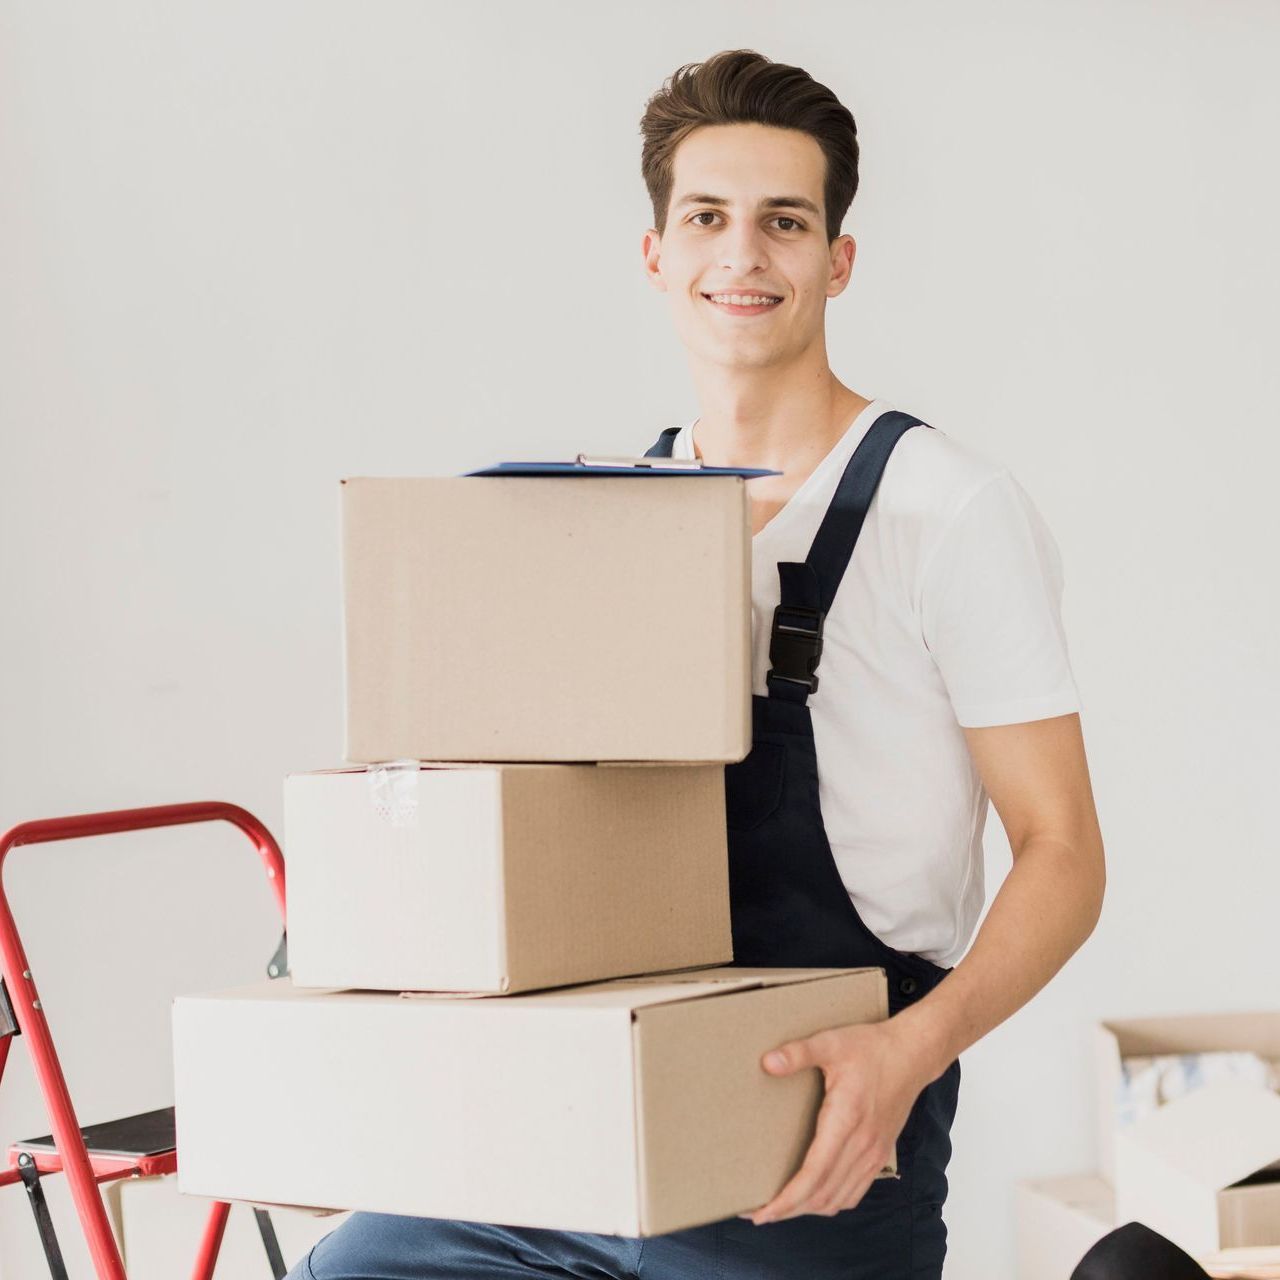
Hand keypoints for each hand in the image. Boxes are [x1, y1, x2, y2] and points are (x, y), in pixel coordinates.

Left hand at [738, 1020, 928, 1224]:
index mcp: (846, 1121)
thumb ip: (799, 1053)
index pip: (814, 1175)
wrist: (912, 1055)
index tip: (761, 1212)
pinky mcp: (879, 1155)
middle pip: (822, 1195)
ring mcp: (873, 1154)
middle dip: (788, 1210)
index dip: (787, 1199)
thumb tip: (767, 1062)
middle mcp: (862, 1145)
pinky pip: (855, 1192)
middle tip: (757, 1214)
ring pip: (838, 1199)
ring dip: (808, 1209)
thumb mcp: (831, 1042)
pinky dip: (831, 1202)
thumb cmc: (871, 1048)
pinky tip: (814, 1198)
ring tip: (780, 1208)